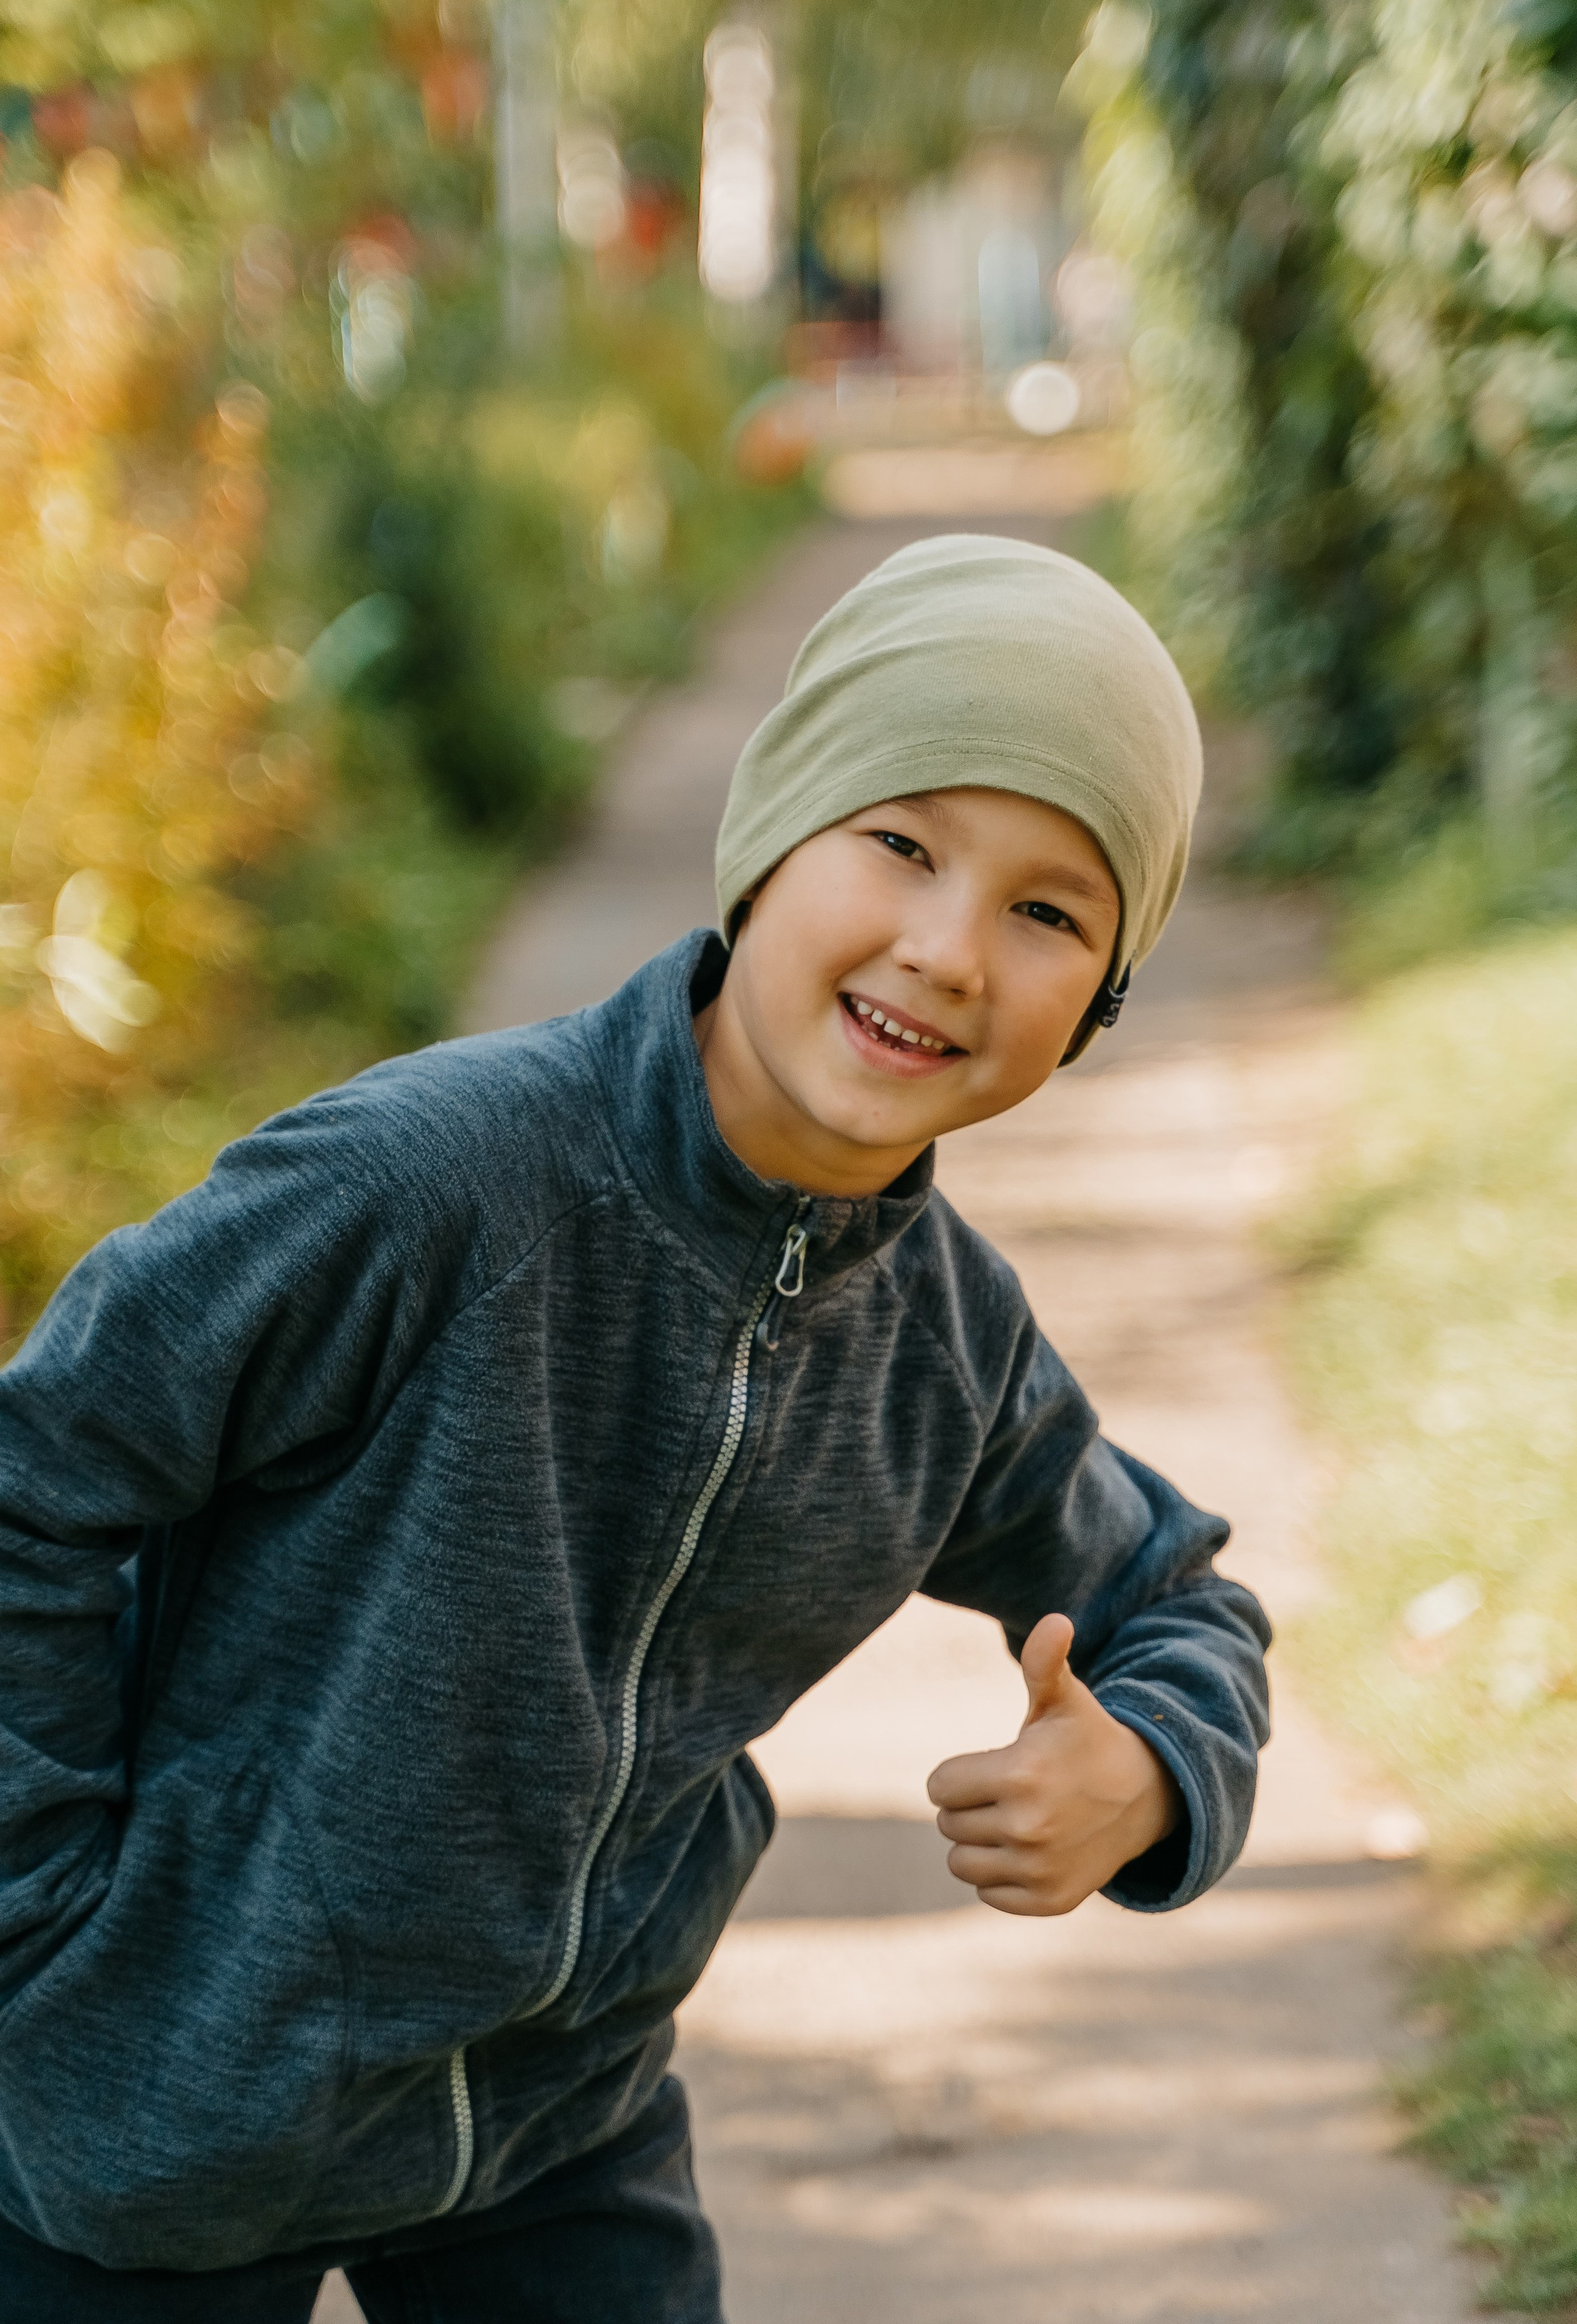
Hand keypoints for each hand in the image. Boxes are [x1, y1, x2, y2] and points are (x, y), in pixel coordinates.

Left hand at [927, 1613, 1181, 1915]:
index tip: (996, 1765)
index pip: (939, 1787)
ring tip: (1019, 1820)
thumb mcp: (1064, 1699)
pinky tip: (1033, 1850)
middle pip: (949, 1824)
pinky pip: (989, 1893)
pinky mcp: (1050, 1900)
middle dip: (972, 1805)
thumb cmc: (1086, 1740)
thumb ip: (1044, 1662)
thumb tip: (1056, 1620)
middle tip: (1012, 1792)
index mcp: (1021, 1774)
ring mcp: (1040, 1869)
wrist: (1144, 1797)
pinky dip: (1002, 1876)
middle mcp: (1029, 1828)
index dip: (960, 1774)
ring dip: (980, 1843)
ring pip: (961, 1863)